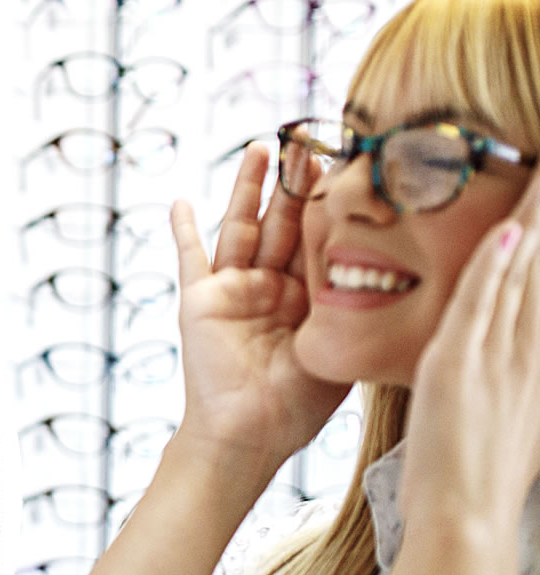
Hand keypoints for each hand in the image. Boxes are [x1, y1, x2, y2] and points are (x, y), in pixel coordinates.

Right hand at [171, 143, 349, 511]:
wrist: (251, 435)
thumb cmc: (298, 404)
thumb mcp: (338, 345)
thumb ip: (349, 305)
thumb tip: (394, 269)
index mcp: (306, 297)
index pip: (320, 237)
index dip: (330, 202)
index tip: (347, 161)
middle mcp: (270, 286)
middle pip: (284, 221)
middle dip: (295, 181)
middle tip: (308, 138)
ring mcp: (233, 290)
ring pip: (243, 226)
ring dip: (249, 187)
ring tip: (260, 147)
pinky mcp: (201, 300)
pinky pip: (191, 259)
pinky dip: (183, 231)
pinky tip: (180, 201)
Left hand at [403, 169, 539, 528]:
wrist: (464, 520)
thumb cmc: (473, 479)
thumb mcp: (508, 424)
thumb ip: (512, 387)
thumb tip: (515, 366)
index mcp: (536, 371)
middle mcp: (529, 359)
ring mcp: (498, 361)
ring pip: (522, 279)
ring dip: (534, 228)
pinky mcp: (460, 367)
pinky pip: (482, 304)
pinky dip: (495, 267)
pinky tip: (507, 233)